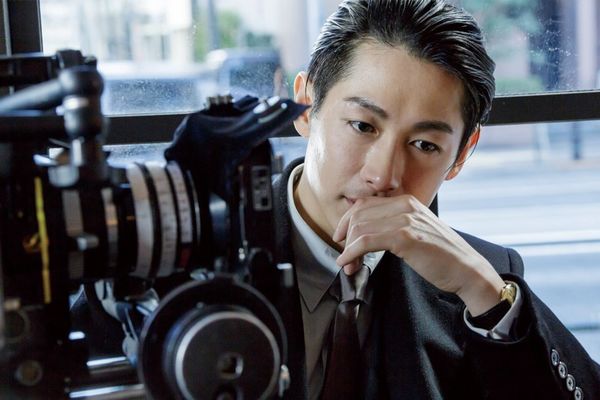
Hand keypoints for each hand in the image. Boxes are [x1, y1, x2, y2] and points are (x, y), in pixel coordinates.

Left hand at [333, 195, 504, 315]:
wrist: (466, 270)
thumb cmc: (441, 255)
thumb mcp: (416, 231)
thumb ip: (394, 224)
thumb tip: (363, 230)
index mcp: (406, 201)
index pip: (364, 204)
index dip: (347, 222)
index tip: (341, 239)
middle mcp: (405, 205)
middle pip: (358, 215)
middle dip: (345, 238)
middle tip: (345, 259)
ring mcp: (405, 219)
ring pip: (360, 228)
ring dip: (348, 250)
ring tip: (349, 266)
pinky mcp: (405, 236)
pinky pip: (366, 241)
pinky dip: (352, 253)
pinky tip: (349, 263)